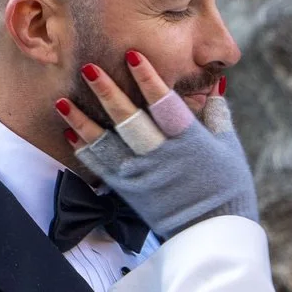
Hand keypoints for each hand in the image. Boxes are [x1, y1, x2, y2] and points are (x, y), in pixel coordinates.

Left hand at [54, 52, 260, 235]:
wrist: (211, 236)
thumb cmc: (227, 191)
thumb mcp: (230, 151)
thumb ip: (219, 117)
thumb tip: (216, 87)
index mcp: (189, 142)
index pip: (164, 104)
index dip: (147, 78)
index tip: (131, 54)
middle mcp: (161, 157)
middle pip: (129, 120)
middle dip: (107, 93)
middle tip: (88, 68)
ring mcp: (142, 175)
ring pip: (106, 144)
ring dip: (82, 121)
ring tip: (62, 100)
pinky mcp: (129, 192)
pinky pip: (101, 168)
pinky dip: (85, 150)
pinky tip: (71, 132)